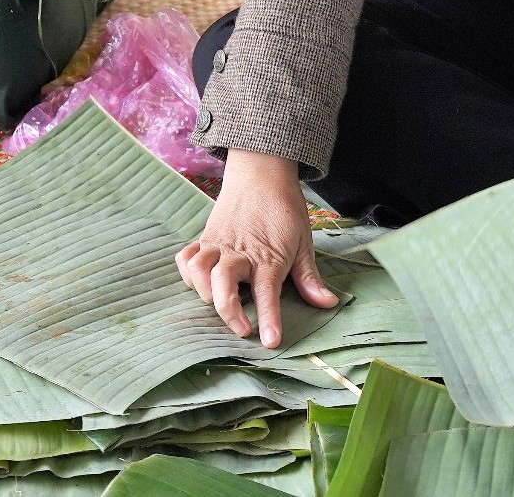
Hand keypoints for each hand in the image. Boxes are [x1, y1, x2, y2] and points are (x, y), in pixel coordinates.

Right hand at [176, 150, 340, 348]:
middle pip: (223, 283)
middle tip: (242, 329)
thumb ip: (309, 277)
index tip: (269, 341)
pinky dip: (187, 274)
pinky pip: (186, 257)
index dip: (268, 319)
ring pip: (199, 269)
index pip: (267, 293)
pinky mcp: (205, 237)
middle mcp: (239, 251)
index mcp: (268, 255)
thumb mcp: (304, 242)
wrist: (261, 172)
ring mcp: (218, 243)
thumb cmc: (284, 209)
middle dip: (228, 310)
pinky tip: (199, 285)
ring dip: (203, 291)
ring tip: (216, 304)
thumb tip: (327, 304)